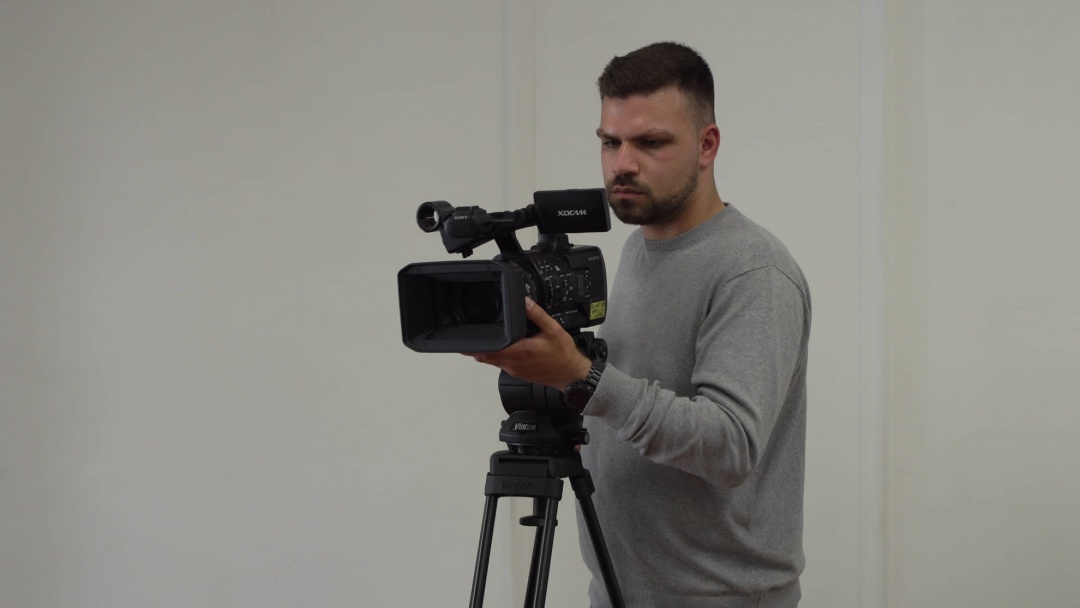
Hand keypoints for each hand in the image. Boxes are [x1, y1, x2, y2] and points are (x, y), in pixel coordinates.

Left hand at [463, 298, 592, 389]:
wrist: (571, 374)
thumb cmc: (563, 355)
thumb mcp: (553, 329)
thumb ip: (537, 314)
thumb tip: (525, 301)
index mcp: (519, 352)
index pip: (489, 351)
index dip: (475, 347)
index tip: (465, 342)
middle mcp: (514, 364)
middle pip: (486, 357)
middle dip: (477, 348)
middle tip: (470, 337)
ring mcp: (515, 370)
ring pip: (493, 361)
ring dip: (487, 352)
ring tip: (485, 339)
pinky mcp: (519, 373)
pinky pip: (502, 364)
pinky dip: (498, 356)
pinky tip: (503, 347)